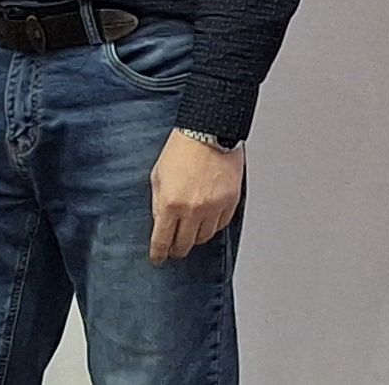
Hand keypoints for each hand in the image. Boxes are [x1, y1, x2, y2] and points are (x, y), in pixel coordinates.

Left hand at [148, 131, 244, 262]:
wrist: (208, 131)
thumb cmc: (182, 148)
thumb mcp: (158, 175)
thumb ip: (158, 202)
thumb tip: (160, 222)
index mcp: (169, 204)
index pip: (162, 241)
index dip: (159, 254)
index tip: (158, 258)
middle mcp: (192, 210)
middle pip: (184, 245)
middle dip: (176, 249)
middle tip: (174, 248)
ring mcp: (213, 207)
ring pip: (204, 237)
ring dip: (195, 237)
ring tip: (191, 231)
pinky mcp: (230, 201)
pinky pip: (221, 224)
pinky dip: (213, 225)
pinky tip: (207, 220)